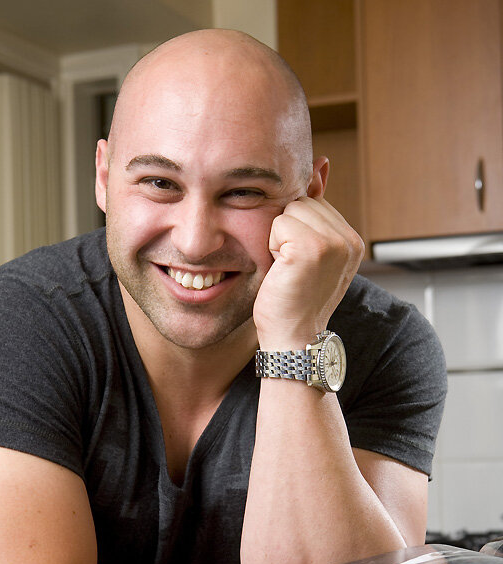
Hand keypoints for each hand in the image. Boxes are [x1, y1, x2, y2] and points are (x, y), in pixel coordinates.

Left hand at [253, 196, 363, 349]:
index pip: (313, 204)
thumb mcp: (309, 251)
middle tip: (291, 267)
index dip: (294, 231)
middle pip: (302, 202)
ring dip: (279, 237)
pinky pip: (279, 223)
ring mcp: (334, 243)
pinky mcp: (313, 248)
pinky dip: (272, 245)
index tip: (298, 264)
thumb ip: (316, 209)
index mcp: (351, 240)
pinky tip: (282, 269)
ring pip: (291, 209)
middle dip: (287, 231)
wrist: (292, 338)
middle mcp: (349, 239)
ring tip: (287, 268)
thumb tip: (320, 164)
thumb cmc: (294, 300)